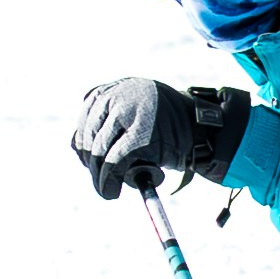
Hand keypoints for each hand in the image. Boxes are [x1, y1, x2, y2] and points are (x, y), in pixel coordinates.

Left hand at [71, 79, 248, 199]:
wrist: (202, 126)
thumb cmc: (168, 124)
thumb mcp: (137, 111)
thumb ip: (111, 120)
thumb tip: (77, 147)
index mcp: (116, 87)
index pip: (87, 116)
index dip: (83, 143)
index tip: (87, 160)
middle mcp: (119, 95)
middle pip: (90, 134)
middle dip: (92, 162)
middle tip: (99, 181)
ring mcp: (129, 113)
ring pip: (101, 150)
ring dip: (100, 175)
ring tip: (107, 190)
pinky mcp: (140, 135)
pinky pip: (114, 161)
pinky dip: (109, 180)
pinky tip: (110, 191)